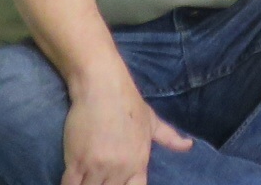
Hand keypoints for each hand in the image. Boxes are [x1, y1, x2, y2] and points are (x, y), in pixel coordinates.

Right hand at [61, 71, 190, 184]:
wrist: (103, 86)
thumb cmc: (128, 102)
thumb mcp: (152, 121)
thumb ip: (169, 138)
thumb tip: (189, 145)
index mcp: (139, 163)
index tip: (117, 184)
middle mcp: (120, 169)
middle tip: (99, 180)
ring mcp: (98, 166)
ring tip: (87, 179)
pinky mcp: (77, 161)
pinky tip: (72, 180)